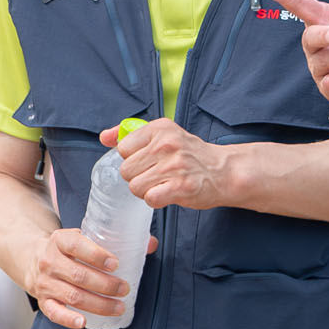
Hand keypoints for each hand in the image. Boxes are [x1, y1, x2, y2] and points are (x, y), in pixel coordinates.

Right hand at [15, 226, 157, 328]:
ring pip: (72, 296)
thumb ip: (115, 239)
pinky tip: (84, 322)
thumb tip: (151, 244)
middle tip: (125, 289)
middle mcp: (49, 261)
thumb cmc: (69, 249)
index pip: (76, 245)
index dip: (96, 255)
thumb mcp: (84, 237)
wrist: (33, 258)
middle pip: (78, 275)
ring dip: (98, 304)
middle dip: (105, 285)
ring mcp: (45, 283)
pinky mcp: (43, 301)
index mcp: (60, 240)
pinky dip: (68, 319)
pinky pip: (55, 313)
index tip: (116, 264)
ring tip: (119, 307)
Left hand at [97, 120, 230, 210]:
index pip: (123, 148)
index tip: (148, 160)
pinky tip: (168, 193)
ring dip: (146, 191)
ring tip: (163, 184)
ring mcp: (174, 166)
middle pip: (126, 170)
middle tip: (156, 175)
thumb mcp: (164, 135)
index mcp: (160, 128)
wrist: (224, 171)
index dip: (133, 159)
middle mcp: (166, 144)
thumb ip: (131, 135)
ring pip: (135, 187)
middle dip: (137, 177)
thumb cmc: (192, 155)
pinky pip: (150, 198)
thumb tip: (104, 137)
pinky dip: (156, 200)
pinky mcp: (181, 187)